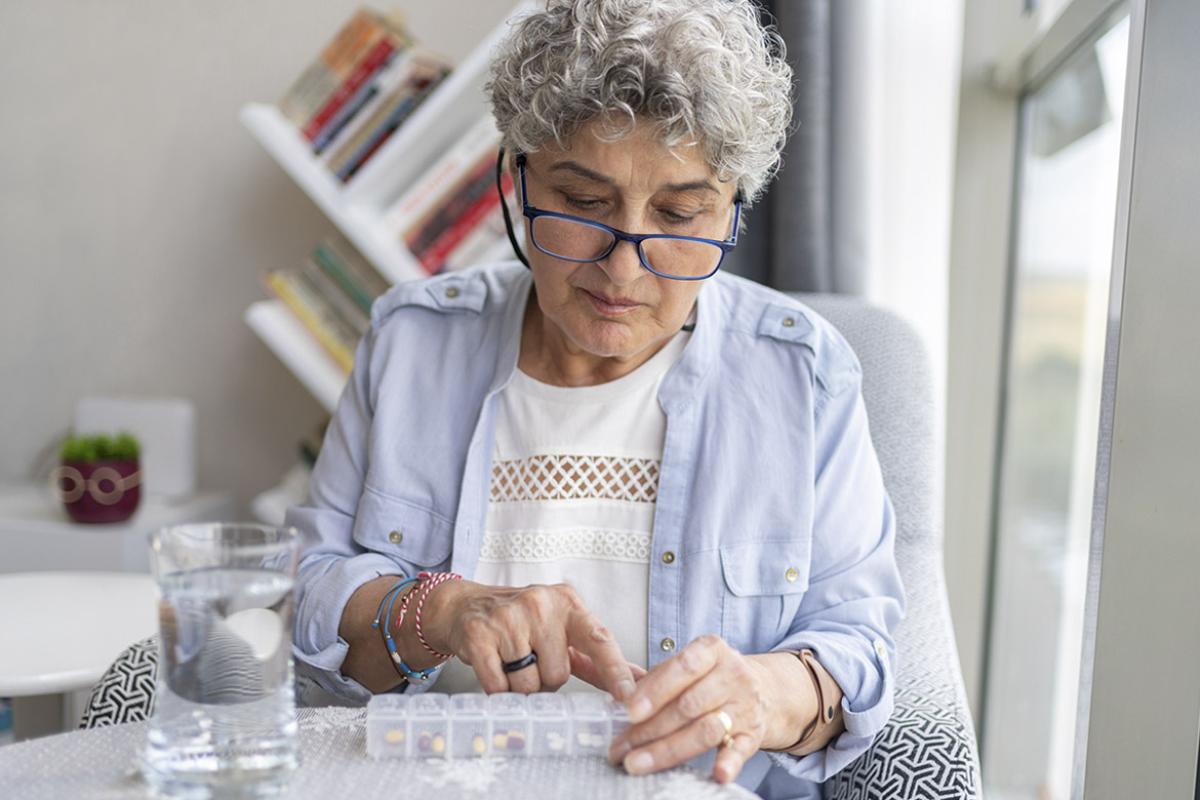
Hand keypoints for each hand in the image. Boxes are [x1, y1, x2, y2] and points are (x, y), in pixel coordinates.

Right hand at [423, 580, 637, 698]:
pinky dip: (498, 688)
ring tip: (511, 660)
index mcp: (567, 603)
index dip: (615, 670)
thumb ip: (599, 657)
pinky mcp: (480, 634)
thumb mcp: (562, 630)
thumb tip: (641, 679)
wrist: (465, 605)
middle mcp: (540, 604)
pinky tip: (494, 665)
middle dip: (545, 679)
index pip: (599, 639)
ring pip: (529, 684)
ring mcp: (508, 617)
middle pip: (558, 674)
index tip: (629, 696)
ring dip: (520, 685)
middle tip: (530, 659)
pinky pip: (499, 686)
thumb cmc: (522, 622)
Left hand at [608, 635, 770, 782]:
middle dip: (650, 729)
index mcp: (712, 650)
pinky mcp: (753, 735)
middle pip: (689, 705)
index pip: (683, 668)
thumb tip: (613, 693)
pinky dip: (729, 764)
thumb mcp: (686, 666)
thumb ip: (653, 678)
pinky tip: (716, 774)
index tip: (629, 712)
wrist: (763, 689)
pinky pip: (741, 750)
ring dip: (669, 750)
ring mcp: (745, 706)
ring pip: (706, 730)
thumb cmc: (710, 677)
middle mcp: (732, 675)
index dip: (655, 691)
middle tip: (620, 748)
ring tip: (638, 763)